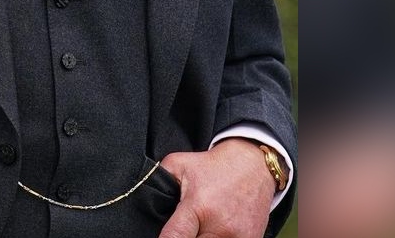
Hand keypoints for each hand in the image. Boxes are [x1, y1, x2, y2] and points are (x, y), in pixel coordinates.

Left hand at [158, 138, 277, 237]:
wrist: (253, 166)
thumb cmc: (213, 166)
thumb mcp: (179, 164)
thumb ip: (158, 180)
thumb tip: (141, 193)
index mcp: (198, 207)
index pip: (175, 237)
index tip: (162, 237)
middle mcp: (219, 226)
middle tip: (181, 229)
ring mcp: (237, 237)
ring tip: (197, 228)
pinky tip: (212, 231)